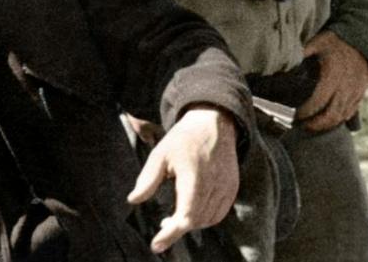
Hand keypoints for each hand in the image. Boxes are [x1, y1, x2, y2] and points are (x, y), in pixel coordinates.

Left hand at [126, 106, 239, 253]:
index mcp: (193, 175)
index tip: (156, 245)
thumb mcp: (160, 153)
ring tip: (177, 217)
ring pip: (208, 219)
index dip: (171, 233)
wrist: (214, 122)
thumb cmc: (184, 139)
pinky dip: (206, 218)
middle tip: (164, 223)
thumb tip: (134, 200)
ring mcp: (226, 186)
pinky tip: (194, 211)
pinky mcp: (232, 187)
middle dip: (177, 228)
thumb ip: (148, 178)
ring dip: (192, 223)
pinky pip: (219, 213)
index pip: (185, 215)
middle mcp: (213, 183)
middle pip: (196, 220)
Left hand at [295, 31, 367, 131]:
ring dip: (326, 125)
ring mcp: (355, 91)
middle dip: (315, 125)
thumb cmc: (335, 40)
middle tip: (301, 125)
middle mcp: (346, 86)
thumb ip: (302, 53)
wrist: (362, 35)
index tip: (294, 115)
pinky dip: (338, 119)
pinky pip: (350, 112)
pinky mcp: (361, 92)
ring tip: (312, 125)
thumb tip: (283, 62)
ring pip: (341, 116)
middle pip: (331, 115)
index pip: (318, 101)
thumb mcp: (317, 42)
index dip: (305, 112)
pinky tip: (327, 120)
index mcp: (333, 75)